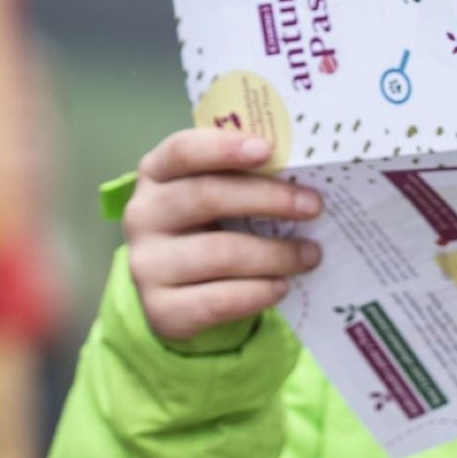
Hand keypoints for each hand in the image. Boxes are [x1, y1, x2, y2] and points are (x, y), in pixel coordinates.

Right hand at [123, 127, 323, 342]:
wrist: (183, 293)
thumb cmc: (212, 226)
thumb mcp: (220, 193)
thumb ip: (247, 176)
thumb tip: (305, 171)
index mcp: (157, 173)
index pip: (182, 151)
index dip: (223, 148)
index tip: (267, 150)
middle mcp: (143, 215)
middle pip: (206, 196)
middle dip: (268, 199)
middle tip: (313, 206)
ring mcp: (147, 264)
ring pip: (219, 253)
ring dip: (275, 254)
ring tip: (310, 255)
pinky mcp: (161, 309)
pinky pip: (218, 300)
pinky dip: (258, 293)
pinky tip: (282, 286)